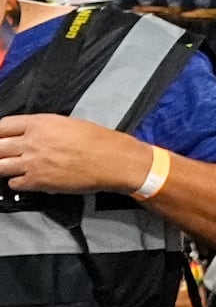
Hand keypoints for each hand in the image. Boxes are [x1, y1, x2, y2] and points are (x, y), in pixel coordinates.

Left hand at [0, 113, 150, 193]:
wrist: (113, 160)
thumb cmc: (97, 140)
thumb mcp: (67, 124)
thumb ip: (42, 128)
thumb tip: (26, 135)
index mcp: (39, 123)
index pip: (2, 126)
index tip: (1, 138)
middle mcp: (32, 142)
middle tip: (3, 154)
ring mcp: (33, 162)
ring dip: (2, 167)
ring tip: (9, 167)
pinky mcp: (38, 181)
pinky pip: (14, 183)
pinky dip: (16, 182)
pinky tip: (25, 179)